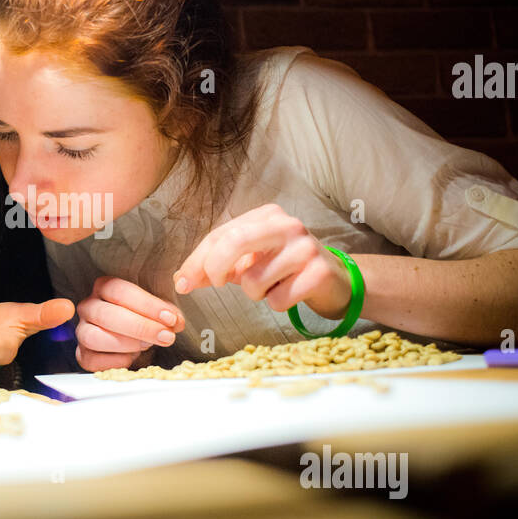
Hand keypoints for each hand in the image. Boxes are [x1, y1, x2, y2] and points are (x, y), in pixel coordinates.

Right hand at [74, 276, 184, 371]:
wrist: (134, 338)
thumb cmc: (144, 317)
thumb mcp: (158, 309)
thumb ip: (167, 312)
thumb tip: (175, 321)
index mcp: (104, 287)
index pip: (119, 291)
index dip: (146, 305)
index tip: (169, 317)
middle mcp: (89, 307)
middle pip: (106, 315)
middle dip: (140, 327)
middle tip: (165, 336)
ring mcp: (82, 331)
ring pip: (94, 337)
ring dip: (126, 344)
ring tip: (148, 346)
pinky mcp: (83, 354)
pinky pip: (92, 361)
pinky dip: (116, 361)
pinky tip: (133, 357)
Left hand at [173, 204, 350, 316]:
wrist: (335, 280)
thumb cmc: (284, 268)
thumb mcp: (249, 260)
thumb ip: (216, 265)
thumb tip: (182, 279)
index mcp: (266, 215)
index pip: (221, 234)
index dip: (197, 260)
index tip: (183, 283)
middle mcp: (286, 225)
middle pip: (234, 242)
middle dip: (215, 268)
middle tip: (218, 284)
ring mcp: (305, 248)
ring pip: (254, 281)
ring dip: (255, 293)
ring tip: (272, 286)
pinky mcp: (319, 273)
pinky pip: (277, 300)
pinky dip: (276, 303)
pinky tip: (290, 292)